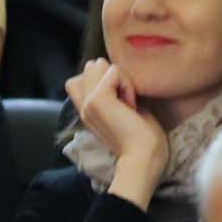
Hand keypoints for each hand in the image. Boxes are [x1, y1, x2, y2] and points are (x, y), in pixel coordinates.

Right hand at [64, 56, 169, 198]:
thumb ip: (114, 94)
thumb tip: (112, 70)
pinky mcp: (98, 99)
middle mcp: (82, 106)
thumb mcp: (124, 111)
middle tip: (125, 101)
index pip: (78, 79)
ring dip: (120, 78)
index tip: (119, 102)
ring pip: (101, 66)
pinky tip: (131, 103)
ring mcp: (88, 103)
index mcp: (86, 111)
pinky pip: (113, 71)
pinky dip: (126, 83)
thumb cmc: (142, 137)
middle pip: (90, 68)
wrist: (143, 156)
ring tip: (129, 101)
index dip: (100, 79)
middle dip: (111, 76)